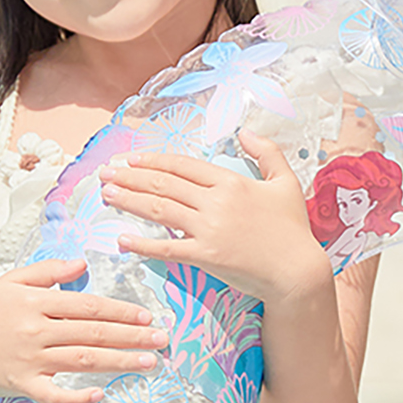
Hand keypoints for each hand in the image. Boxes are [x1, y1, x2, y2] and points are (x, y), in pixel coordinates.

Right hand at [0, 257, 167, 402]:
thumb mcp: (12, 281)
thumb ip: (48, 270)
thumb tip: (82, 263)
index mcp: (36, 301)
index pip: (87, 306)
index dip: (120, 312)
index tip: (146, 316)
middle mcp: (35, 330)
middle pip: (92, 333)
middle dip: (131, 337)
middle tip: (161, 339)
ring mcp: (29, 359)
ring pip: (82, 361)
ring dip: (119, 362)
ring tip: (148, 363)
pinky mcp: (22, 385)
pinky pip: (53, 395)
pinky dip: (76, 397)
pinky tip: (99, 395)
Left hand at [97, 132, 331, 304]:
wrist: (297, 271)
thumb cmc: (293, 229)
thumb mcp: (286, 183)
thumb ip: (267, 153)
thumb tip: (246, 131)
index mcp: (231, 182)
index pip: (183, 166)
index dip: (154, 160)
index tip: (132, 159)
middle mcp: (216, 202)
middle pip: (164, 184)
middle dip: (130, 176)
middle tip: (105, 172)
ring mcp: (209, 230)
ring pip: (160, 210)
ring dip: (129, 201)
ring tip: (106, 195)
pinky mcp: (206, 257)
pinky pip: (167, 248)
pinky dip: (143, 244)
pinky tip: (123, 239)